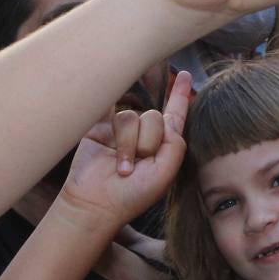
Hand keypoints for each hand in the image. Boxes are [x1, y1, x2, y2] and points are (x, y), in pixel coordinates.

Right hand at [57, 71, 191, 227]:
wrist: (94, 205)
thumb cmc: (132, 196)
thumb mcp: (165, 173)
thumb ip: (175, 143)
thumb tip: (167, 118)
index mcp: (162, 144)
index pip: (174, 114)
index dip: (179, 94)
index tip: (184, 74)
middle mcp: (141, 134)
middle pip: (155, 116)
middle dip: (148, 142)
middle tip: (137, 167)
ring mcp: (119, 130)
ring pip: (131, 117)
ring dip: (127, 144)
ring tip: (121, 167)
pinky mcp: (98, 127)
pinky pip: (108, 108)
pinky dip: (107, 111)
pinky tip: (105, 134)